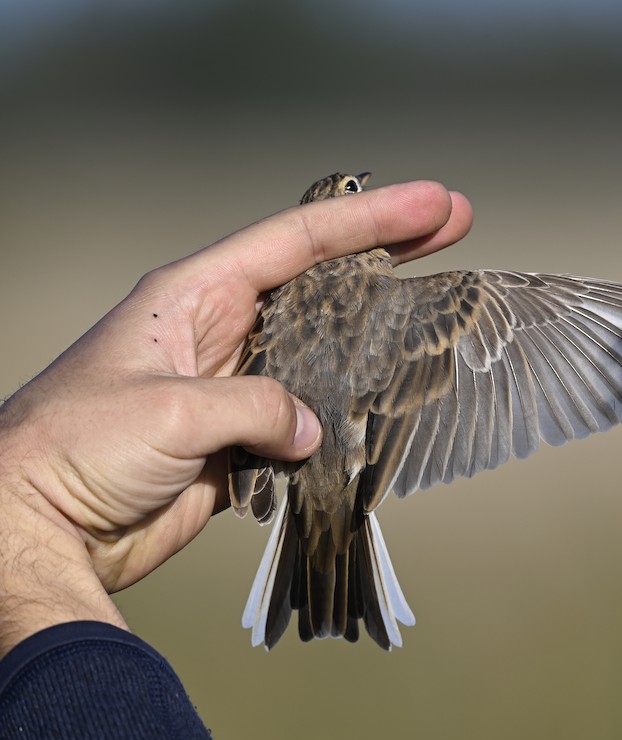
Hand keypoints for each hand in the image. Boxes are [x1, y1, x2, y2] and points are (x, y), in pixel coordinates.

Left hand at [0, 179, 472, 654]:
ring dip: (376, 339)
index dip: (370, 219)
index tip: (434, 205)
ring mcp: (232, 385)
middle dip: (388, 255)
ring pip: (322, 350)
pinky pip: (307, 417)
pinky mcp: (238, 440)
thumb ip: (258, 404)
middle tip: (456, 228)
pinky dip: (347, 414)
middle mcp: (219, 331)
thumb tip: (311, 427)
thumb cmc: (77, 449)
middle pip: (321, 281)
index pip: (296, 240)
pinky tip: (387, 408)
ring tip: (438, 317)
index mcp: (193, 296)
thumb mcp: (172, 410)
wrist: (38, 529)